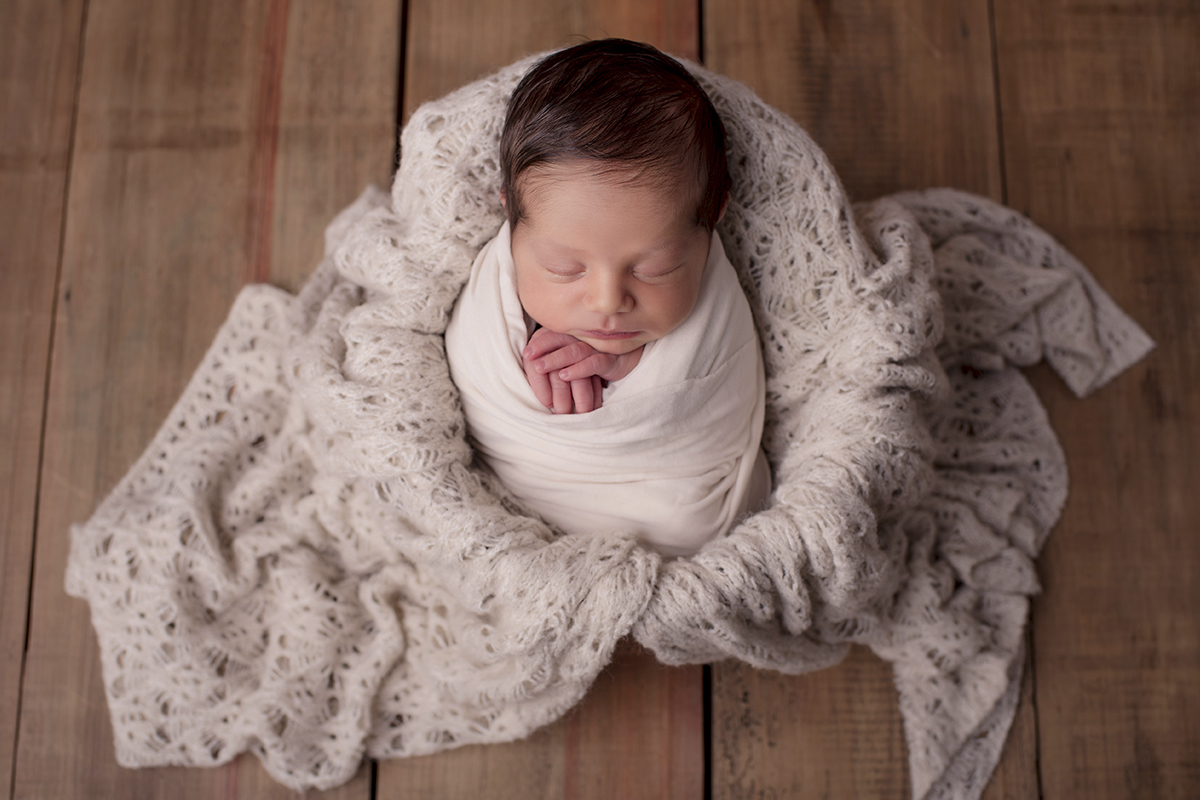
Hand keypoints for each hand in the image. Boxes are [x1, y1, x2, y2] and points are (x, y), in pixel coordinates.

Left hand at [521, 328, 642, 413]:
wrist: (628, 356)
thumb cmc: (595, 355)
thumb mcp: (575, 352)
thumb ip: (557, 352)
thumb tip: (532, 364)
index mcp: (572, 334)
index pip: (552, 334)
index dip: (539, 342)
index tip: (526, 352)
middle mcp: (583, 337)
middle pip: (560, 340)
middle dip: (543, 349)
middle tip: (530, 359)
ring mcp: (596, 347)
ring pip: (573, 351)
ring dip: (555, 359)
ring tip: (540, 368)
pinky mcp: (609, 360)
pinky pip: (593, 363)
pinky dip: (578, 369)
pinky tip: (565, 375)